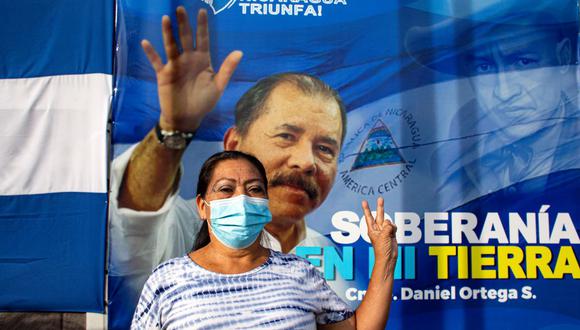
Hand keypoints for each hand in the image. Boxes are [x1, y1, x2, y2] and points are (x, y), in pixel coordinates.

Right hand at [141, 7, 242, 131]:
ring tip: (166, 19)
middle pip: (186, 38)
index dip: (202, 26)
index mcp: (202, 61)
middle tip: (181, 9)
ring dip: (168, 33)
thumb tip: (240, 52)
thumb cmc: (203, 102)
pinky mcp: (164, 75)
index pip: (203, 39)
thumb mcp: (218, 86)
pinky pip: (156, 62)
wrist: (187, 118)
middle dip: (184, 24)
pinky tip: (146, 42)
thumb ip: (227, 69)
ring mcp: (175, 66)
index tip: (202, 11)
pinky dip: (151, 53)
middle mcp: (188, 60)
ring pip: (171, 46)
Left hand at [362, 197, 397, 274]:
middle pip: (379, 215)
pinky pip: (394, 227)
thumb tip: (390, 223)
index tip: (364, 201)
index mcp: (372, 229)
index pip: (368, 216)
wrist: (388, 258)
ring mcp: (385, 231)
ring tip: (389, 234)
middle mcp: (378, 229)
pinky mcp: (391, 233)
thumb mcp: (383, 236)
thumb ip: (387, 227)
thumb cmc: (382, 249)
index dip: (366, 209)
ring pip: (389, 222)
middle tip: (380, 198)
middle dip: (380, 207)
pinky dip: (394, 229)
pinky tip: (393, 235)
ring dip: (391, 226)